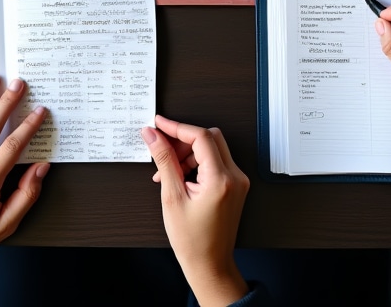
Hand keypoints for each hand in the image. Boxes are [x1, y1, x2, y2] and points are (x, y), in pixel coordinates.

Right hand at [141, 115, 249, 306]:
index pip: (200, 137)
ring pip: (213, 147)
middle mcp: (234, 176)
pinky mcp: (235, 185)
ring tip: (168, 171)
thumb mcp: (172, 197)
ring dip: (189, 152)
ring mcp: (238, 180)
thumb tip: (152, 136)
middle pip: (209, 137)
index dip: (177, 127)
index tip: (159, 124)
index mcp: (220, 179)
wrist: (209, 265)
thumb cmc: (192, 240)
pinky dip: (198, 162)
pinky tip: (181, 176)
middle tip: (162, 145)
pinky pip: (216, 161)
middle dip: (183, 139)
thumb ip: (163, 161)